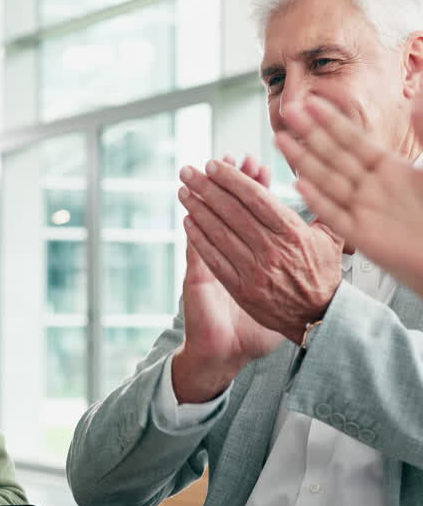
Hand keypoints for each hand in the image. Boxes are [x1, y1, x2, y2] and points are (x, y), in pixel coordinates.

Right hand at [171, 156, 284, 402]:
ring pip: (211, 226)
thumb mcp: (284, 281)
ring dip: (204, 201)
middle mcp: (236, 253)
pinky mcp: (200, 281)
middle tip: (223, 160)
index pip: (255, 207)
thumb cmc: (266, 316)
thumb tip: (318, 224)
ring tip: (200, 178)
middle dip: (226, 184)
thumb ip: (298, 252)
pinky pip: (198, 254)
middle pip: (231, 209)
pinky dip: (194, 236)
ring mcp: (216, 266)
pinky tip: (187, 219)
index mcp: (256, 250)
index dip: (250, 185)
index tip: (254, 163)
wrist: (237, 346)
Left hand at [177, 158, 343, 344]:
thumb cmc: (323, 275)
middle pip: (232, 211)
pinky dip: (199, 239)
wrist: (318, 320)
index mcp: (293, 233)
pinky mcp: (240, 288)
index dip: (232, 179)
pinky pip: (214, 258)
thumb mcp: (330, 240)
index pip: (256, 198)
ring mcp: (253, 270)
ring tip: (183, 191)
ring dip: (198, 209)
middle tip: (188, 171)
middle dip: (206, 187)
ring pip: (219, 232)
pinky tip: (188, 222)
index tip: (212, 165)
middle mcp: (271, 249)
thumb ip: (319, 211)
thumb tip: (309, 183)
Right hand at [277, 94, 422, 297]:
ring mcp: (365, 210)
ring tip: (281, 139)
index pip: (354, 138)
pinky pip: (335, 216)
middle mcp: (373, 187)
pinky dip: (317, 201)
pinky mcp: (363, 236)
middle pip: (334, 155)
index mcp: (391, 169)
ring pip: (327, 180)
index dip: (332, 119)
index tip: (311, 101)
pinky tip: (300, 185)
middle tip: (288, 111)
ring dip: (303, 159)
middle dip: (309, 132)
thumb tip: (420, 95)